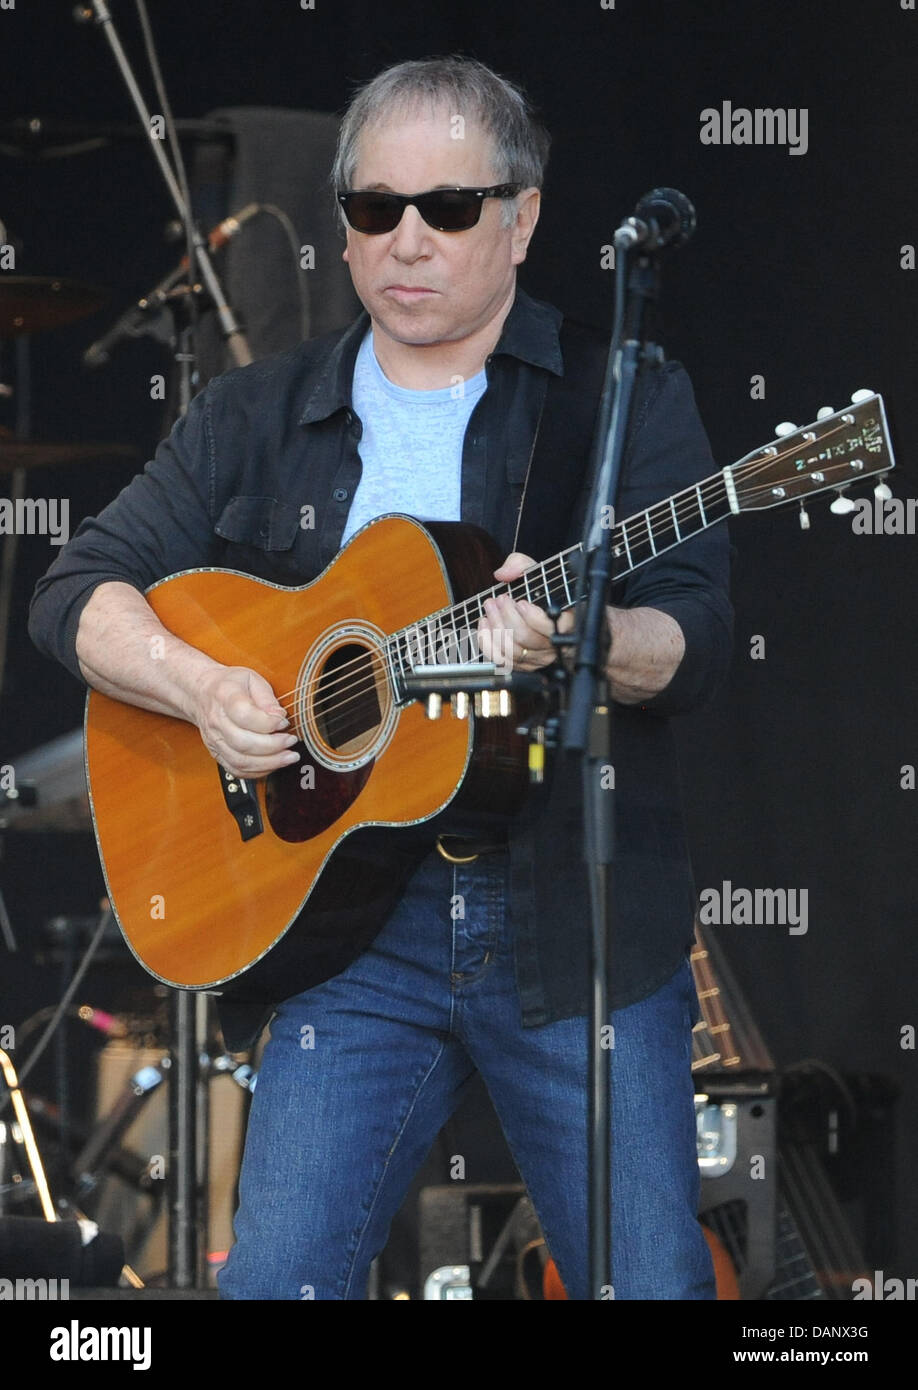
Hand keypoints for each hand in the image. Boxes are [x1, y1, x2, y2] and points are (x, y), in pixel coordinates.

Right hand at [188, 665, 299, 777]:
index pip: (244, 715)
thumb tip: (279, 715)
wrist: (202, 693)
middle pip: (243, 743)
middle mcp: (217, 722)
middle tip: (291, 741)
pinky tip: (273, 764)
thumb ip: (266, 697)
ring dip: (269, 763)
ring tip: (289, 757)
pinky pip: (237, 770)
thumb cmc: (230, 685)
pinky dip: (258, 772)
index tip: (284, 722)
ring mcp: (215, 741)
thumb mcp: (251, 678)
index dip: (268, 723)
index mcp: (225, 698)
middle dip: (273, 746)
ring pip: (241, 761)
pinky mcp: (217, 754)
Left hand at [477, 552, 573, 671]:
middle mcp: (553, 645)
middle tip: (499, 600)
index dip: (534, 618)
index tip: (521, 602)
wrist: (538, 604)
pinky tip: (484, 624)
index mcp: (566, 622)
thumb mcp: (534, 571)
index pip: (552, 628)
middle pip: (527, 638)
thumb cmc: (540, 590)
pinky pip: (501, 660)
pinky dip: (488, 642)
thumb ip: (520, 565)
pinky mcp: (522, 664)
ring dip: (495, 627)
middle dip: (507, 617)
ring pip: (513, 650)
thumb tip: (503, 573)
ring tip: (489, 608)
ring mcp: (538, 658)